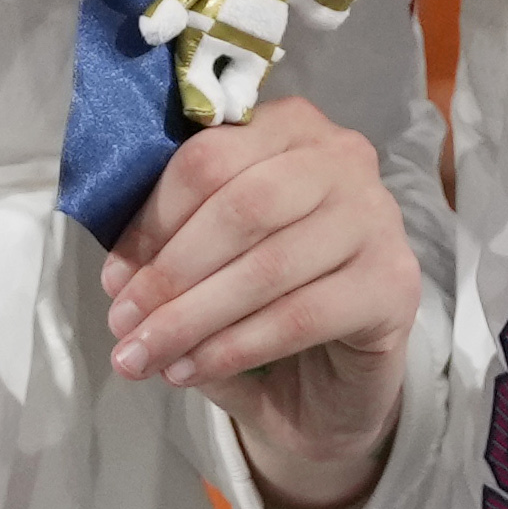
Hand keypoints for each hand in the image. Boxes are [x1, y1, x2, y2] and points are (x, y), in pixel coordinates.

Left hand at [106, 94, 419, 508]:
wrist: (336, 380)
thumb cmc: (263, 299)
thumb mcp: (208, 260)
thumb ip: (170, 247)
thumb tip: (120, 274)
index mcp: (288, 128)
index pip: (209, 158)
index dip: (152, 220)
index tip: (112, 278)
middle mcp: (342, 158)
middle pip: (241, 207)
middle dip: (171, 272)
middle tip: (123, 324)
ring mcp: (377, 219)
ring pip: (268, 265)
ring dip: (193, 317)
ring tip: (144, 355)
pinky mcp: (395, 284)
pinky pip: (300, 315)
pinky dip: (235, 347)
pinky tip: (192, 370)